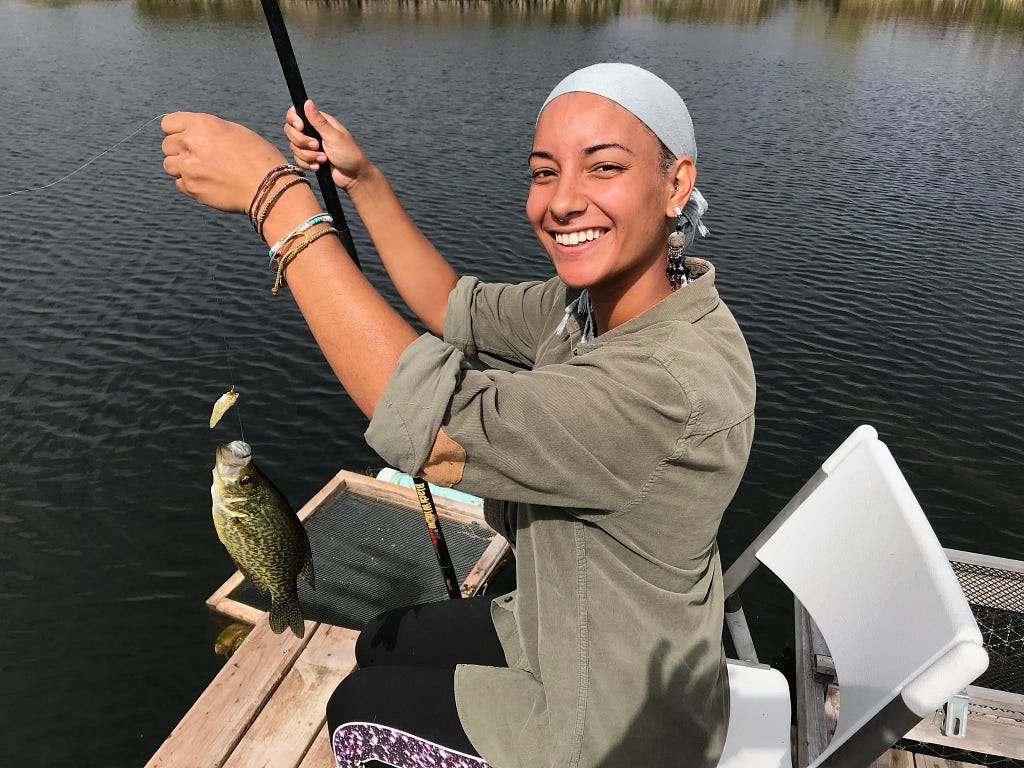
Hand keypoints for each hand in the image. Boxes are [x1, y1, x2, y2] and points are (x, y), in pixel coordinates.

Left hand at [161, 112, 287, 213]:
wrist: (268, 187)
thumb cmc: (258, 157)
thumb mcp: (234, 131)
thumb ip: (208, 130)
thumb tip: (191, 134)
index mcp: (201, 124)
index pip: (167, 123)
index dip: (177, 131)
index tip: (188, 137)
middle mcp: (189, 143)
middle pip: (167, 145)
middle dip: (180, 150)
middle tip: (200, 157)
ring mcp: (188, 168)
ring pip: (169, 165)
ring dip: (182, 167)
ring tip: (203, 171)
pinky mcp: (192, 188)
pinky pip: (180, 183)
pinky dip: (190, 183)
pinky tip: (209, 183)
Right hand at [284, 100, 370, 191]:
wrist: (353, 177)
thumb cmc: (349, 154)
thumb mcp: (334, 136)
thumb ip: (318, 121)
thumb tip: (307, 102)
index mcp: (319, 122)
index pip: (295, 113)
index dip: (293, 120)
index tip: (300, 128)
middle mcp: (312, 131)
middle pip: (290, 131)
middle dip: (301, 142)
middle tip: (317, 146)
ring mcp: (310, 146)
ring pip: (294, 147)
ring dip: (309, 156)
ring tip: (324, 159)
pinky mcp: (309, 158)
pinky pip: (298, 160)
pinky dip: (308, 164)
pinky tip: (320, 166)